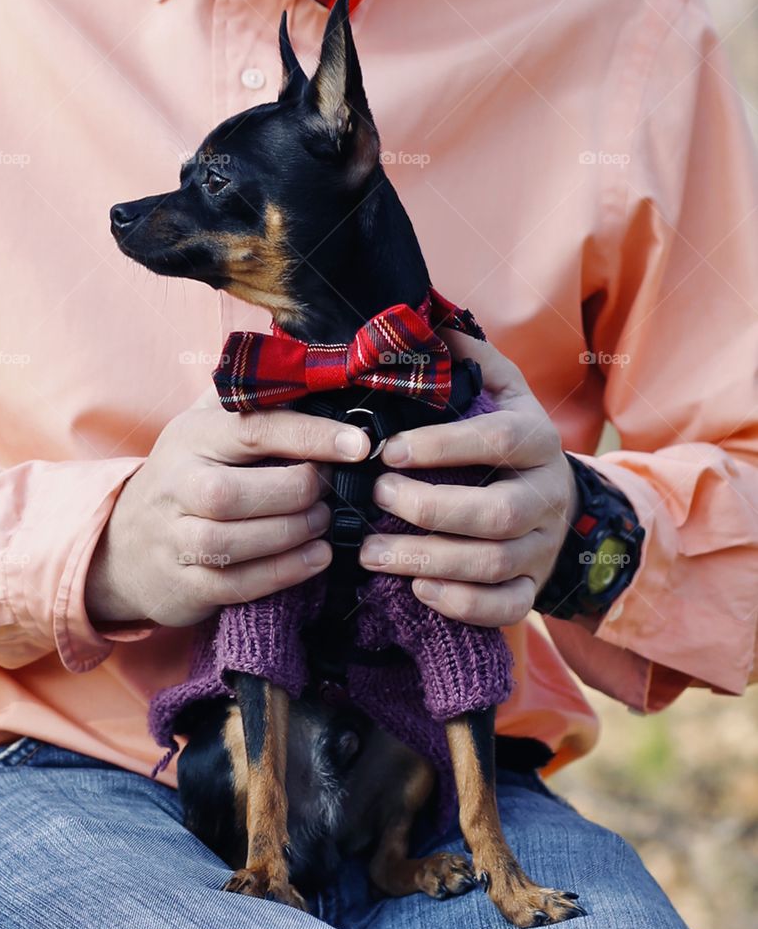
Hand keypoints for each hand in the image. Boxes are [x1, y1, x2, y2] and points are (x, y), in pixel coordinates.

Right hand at [84, 404, 368, 627]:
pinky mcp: (185, 584)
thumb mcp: (206, 426)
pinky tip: (315, 557)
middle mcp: (176, 486)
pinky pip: (238, 584)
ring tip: (322, 521)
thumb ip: (252, 398)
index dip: (309, 435)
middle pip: (234, 493)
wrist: (127, 543)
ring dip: (293, 533)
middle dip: (297, 492)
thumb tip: (314, 368)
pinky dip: (284, 572)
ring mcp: (175, 538)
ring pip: (234, 541)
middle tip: (331, 490)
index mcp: (191, 437)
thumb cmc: (188, 473)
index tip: (357, 444)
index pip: (251, 430)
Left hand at [359, 330, 579, 626]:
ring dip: (429, 559)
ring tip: (371, 552)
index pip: (496, 441)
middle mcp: (547, 493)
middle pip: (496, 513)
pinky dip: (462, 603)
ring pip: (495, 563)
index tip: (387, 450)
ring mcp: (543, 544)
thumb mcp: (500, 389)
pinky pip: (506, 606)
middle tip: (376, 499)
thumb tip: (429, 323)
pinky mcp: (534, 585)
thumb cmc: (507, 435)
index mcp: (536, 438)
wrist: (556, 494)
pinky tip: (418, 588)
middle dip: (429, 510)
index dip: (442, 447)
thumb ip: (470, 359)